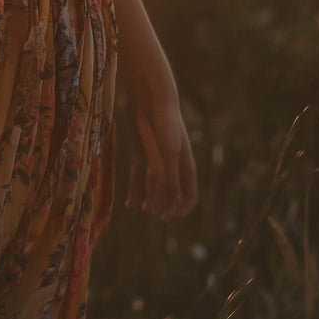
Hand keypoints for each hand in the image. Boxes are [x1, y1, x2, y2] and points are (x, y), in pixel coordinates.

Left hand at [124, 90, 198, 220]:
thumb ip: (171, 178)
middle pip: (171, 197)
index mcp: (186, 169)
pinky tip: (129, 202)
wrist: (153, 102)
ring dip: (149, 201)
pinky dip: (135, 191)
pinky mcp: (142, 157)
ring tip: (141, 208)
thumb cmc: (167, 126)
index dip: (181, 210)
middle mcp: (173, 169)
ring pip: (155, 191)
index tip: (169, 217)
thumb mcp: (171, 153)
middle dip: (164, 208)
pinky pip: (139, 179)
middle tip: (154, 214)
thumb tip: (172, 202)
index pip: (189, 198)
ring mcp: (157, 163)